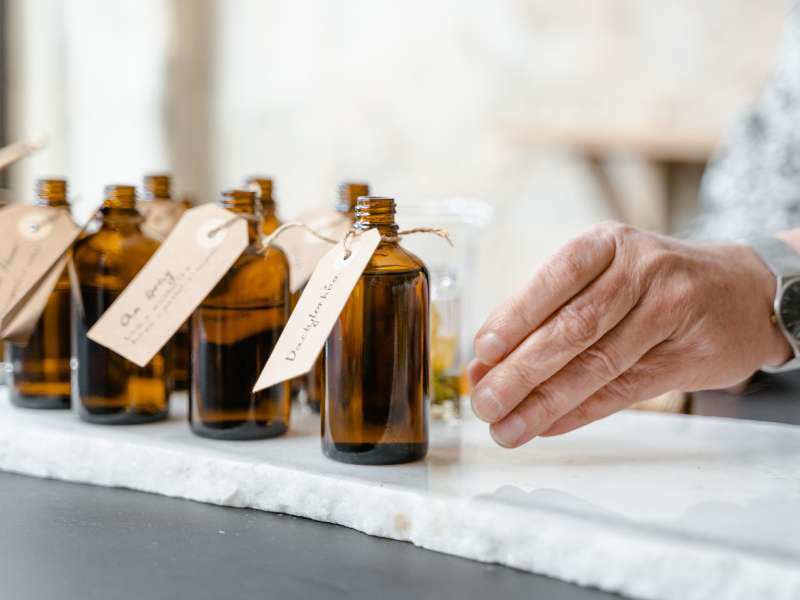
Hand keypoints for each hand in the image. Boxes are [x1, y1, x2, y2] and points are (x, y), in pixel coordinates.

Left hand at [469, 222, 790, 446]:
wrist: (743, 292)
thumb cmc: (652, 282)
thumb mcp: (602, 276)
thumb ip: (545, 314)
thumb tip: (485, 364)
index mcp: (608, 243)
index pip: (555, 278)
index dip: (516, 316)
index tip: (483, 351)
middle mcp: (642, 270)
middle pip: (575, 326)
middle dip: (522, 371)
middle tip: (485, 403)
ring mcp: (672, 311)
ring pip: (599, 364)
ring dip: (545, 402)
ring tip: (507, 427)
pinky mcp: (692, 354)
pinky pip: (626, 390)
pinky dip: (581, 412)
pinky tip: (548, 425)